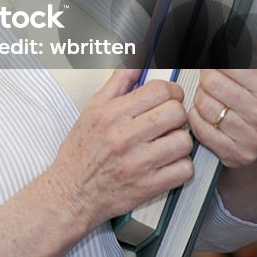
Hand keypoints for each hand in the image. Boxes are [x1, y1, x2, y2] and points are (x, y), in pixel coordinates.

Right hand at [46, 68, 194, 228]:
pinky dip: (181, 166)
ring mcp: (139, 163)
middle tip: (168, 120)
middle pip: (176, 113)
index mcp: (112, 114)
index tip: (169, 97)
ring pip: (184, 141)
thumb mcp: (91, 110)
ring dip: (179, 141)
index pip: (159, 90)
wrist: (72, 192)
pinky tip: (167, 163)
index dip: (171, 91)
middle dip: (176, 114)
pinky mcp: (149, 186)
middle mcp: (125, 137)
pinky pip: (184, 169)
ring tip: (167, 143)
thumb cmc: (81, 152)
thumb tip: (135, 64)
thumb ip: (116, 84)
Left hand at [188, 31, 256, 167]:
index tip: (221, 63)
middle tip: (216, 81)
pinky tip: (211, 115)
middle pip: (210, 82)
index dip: (217, 61)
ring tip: (215, 99)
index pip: (225, 63)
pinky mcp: (236, 154)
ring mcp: (251, 137)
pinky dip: (198, 118)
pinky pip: (199, 127)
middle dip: (208, 78)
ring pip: (202, 105)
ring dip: (202, 98)